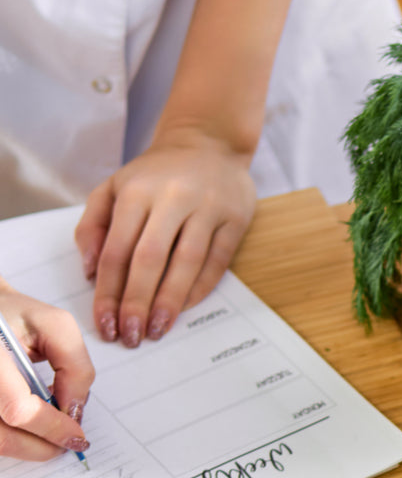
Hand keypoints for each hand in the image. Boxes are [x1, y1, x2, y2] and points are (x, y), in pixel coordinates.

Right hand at [0, 281, 93, 461]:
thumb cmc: (11, 314)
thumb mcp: (53, 326)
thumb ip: (75, 366)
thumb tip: (75, 409)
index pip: (18, 409)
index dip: (52, 428)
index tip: (76, 434)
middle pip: (2, 437)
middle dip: (41, 446)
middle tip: (66, 441)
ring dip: (26, 446)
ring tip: (46, 429)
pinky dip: (11, 438)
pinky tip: (25, 424)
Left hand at [75, 129, 256, 346]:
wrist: (208, 143)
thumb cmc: (156, 173)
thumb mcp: (114, 187)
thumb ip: (93, 225)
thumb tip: (91, 271)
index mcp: (135, 190)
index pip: (117, 250)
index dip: (109, 291)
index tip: (105, 322)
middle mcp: (171, 198)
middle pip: (149, 259)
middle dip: (137, 302)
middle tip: (130, 335)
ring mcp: (207, 209)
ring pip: (186, 263)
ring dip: (170, 301)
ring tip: (157, 329)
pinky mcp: (234, 219)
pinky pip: (217, 262)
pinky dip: (199, 288)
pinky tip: (184, 309)